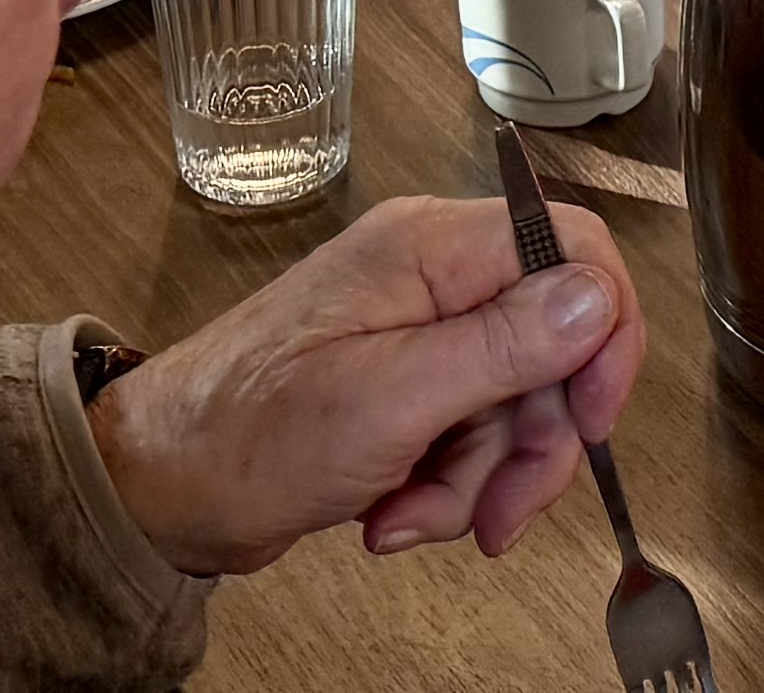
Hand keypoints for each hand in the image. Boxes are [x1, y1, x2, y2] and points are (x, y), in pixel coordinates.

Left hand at [85, 195, 636, 575]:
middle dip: (531, 442)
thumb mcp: (388, 399)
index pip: (571, 245)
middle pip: (551, 343)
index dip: (604, 331)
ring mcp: (417, 334)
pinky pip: (469, 436)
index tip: (593, 420)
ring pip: (514, 404)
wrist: (159, 489)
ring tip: (410, 518)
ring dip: (479, 480)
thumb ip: (499, 347)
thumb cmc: (250, 434)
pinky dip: (445, 489)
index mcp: (431, 249)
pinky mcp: (402, 388)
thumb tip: (595, 297)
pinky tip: (390, 516)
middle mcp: (432, 277)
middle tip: (498, 515)